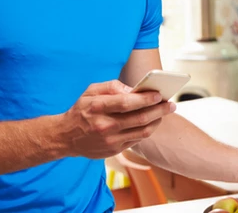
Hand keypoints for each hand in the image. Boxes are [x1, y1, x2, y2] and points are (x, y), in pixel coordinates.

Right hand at [59, 80, 175, 158]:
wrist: (66, 137)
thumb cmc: (81, 110)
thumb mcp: (90, 91)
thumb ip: (112, 87)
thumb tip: (133, 89)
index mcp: (98, 108)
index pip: (126, 103)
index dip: (145, 99)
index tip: (159, 95)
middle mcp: (105, 126)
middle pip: (139, 118)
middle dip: (159, 110)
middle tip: (171, 104)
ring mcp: (110, 141)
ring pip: (142, 132)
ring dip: (157, 121)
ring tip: (165, 112)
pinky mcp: (114, 150)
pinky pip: (137, 140)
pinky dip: (147, 130)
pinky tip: (153, 122)